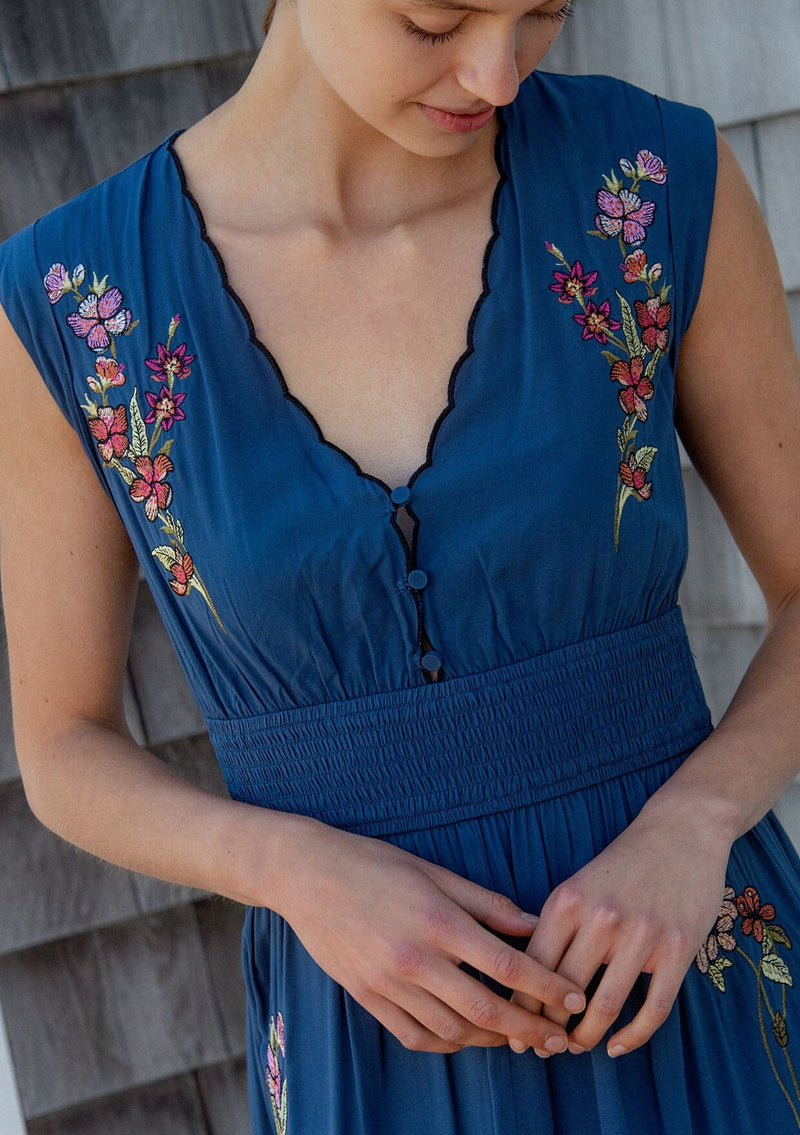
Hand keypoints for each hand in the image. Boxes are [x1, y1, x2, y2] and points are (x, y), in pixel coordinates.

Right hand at [277, 820, 585, 1053]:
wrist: (306, 875)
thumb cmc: (375, 864)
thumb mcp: (434, 872)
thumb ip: (486, 903)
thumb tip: (533, 925)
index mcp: (438, 921)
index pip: (506, 966)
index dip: (546, 987)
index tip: (573, 998)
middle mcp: (414, 959)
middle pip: (486, 1010)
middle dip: (529, 1028)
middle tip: (557, 1039)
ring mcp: (388, 983)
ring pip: (454, 1030)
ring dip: (492, 1040)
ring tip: (517, 1037)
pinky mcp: (367, 997)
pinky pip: (416, 1036)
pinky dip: (448, 1043)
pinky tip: (467, 1037)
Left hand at [507, 796, 733, 1058]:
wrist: (682, 830)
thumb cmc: (624, 863)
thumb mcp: (578, 884)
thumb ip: (556, 925)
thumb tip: (524, 975)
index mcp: (568, 900)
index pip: (532, 964)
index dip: (520, 1005)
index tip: (514, 1030)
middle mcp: (601, 917)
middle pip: (563, 991)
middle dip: (548, 1029)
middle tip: (542, 1048)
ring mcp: (642, 934)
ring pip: (604, 1007)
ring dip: (586, 1038)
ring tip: (576, 1048)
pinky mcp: (678, 949)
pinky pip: (652, 1008)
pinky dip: (632, 1037)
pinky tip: (617, 1047)